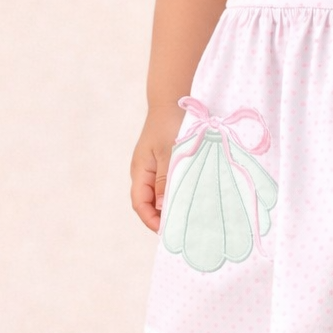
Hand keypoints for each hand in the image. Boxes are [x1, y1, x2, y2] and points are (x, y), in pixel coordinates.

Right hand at [130, 109, 183, 232]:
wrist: (172, 100)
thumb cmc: (171, 124)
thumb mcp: (170, 153)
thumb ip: (166, 180)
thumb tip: (162, 208)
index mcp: (140, 171)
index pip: (140, 205)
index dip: (152, 221)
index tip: (169, 232)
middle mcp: (144, 172)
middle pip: (149, 203)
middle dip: (164, 217)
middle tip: (184, 228)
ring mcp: (154, 167)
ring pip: (160, 195)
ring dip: (172, 205)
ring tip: (190, 215)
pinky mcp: (165, 162)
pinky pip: (168, 184)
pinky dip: (177, 193)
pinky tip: (192, 196)